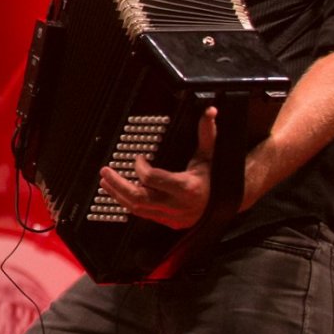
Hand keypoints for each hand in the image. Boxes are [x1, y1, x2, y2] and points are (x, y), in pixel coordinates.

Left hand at [99, 107, 214, 229]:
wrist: (229, 205)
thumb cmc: (218, 178)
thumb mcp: (211, 156)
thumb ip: (206, 133)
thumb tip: (210, 111)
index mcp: (188, 187)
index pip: (152, 179)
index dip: (140, 167)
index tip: (139, 157)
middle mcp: (178, 205)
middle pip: (139, 198)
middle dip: (118, 185)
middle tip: (104, 172)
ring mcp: (173, 216)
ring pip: (138, 209)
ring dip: (119, 195)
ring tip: (105, 182)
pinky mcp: (169, 223)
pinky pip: (144, 215)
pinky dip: (129, 204)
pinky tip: (119, 193)